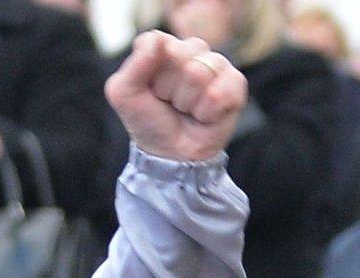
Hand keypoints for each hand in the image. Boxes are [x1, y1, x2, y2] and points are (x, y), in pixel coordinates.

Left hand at [105, 31, 247, 162]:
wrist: (172, 155)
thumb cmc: (149, 122)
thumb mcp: (125, 94)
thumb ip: (135, 65)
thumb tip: (158, 40)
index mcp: (162, 46)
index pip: (156, 42)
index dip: (149, 73)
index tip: (150, 91)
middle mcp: (190, 50)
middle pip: (178, 55)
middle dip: (168, 89)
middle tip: (169, 103)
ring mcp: (215, 64)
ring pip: (199, 73)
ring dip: (187, 102)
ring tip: (186, 109)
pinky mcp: (235, 83)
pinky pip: (220, 92)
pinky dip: (207, 112)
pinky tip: (204, 116)